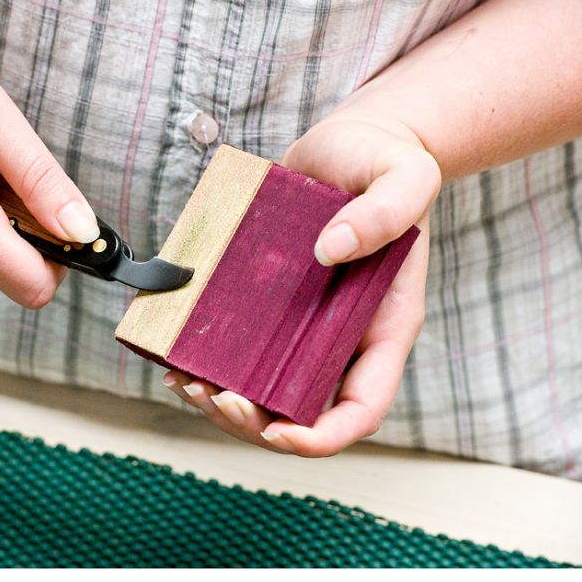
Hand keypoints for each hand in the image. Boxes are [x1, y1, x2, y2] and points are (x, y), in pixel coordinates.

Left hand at [163, 110, 440, 455]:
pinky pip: (241, 350)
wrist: (352, 144)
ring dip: (223, 402)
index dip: (321, 437)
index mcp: (382, 325)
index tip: (277, 431)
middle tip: (213, 396)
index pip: (360, 409)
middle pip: (301, 412)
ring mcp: (303, 323)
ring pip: (264, 390)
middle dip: (255, 422)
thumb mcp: (405, 175)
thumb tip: (330, 249)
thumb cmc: (386, 161)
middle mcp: (341, 336)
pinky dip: (208, 364)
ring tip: (185, 383)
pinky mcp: (271, 304)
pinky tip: (176, 359)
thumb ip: (385, 211)